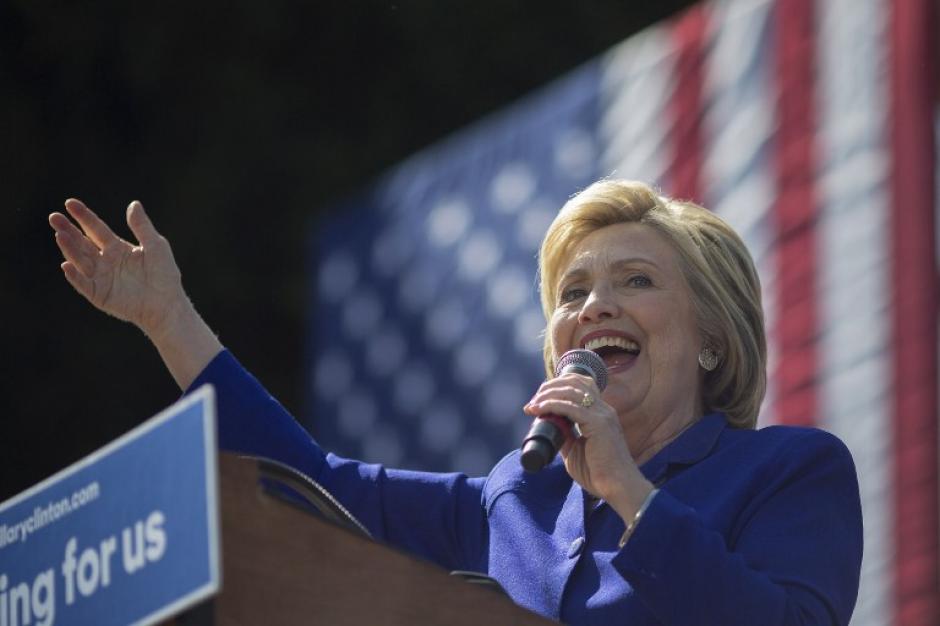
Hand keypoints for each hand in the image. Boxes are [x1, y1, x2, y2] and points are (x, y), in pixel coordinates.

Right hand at [49, 199, 186, 338]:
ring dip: (69, 249)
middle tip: (54, 217)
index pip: (96, 229)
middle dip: (68, 230)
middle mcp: (105, 261)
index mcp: (117, 247)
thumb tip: (134, 204)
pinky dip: (75, 276)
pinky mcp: (99, 294)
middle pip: (82, 242)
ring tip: (60, 235)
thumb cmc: (164, 275)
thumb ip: (142, 227)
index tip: (69, 203)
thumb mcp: (156, 246)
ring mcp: (101, 278)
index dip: (83, 216)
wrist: (167, 304)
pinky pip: (83, 284)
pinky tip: (66, 265)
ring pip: (80, 260)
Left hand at [524, 374, 652, 519]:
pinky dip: (552, 405)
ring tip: (532, 405)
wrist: (618, 488)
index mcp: (601, 413)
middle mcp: (603, 409)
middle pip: (575, 383)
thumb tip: (550, 426)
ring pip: (571, 391)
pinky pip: (570, 407)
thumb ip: (566, 435)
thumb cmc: (599, 473)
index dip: (559, 386)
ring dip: (547, 395)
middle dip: (550, 387)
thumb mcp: (575, 450)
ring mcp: (602, 415)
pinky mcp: (598, 424)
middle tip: (533, 401)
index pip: (581, 385)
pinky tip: (539, 409)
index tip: (539, 398)